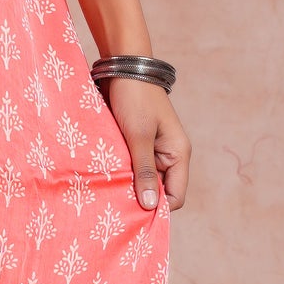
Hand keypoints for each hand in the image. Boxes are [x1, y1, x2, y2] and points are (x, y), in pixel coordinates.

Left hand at [103, 76, 189, 213]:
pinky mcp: (136, 144)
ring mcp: (152, 150)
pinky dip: (121, 174)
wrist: (123, 67)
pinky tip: (105, 179)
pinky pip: (132, 167)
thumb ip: (145, 170)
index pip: (175, 197)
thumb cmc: (134, 99)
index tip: (133, 216)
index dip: (157, 208)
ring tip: (107, 195)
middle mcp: (168, 155)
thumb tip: (151, 206)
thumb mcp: (138, 136)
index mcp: (178, 154)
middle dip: (140, 199)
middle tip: (115, 209)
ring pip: (143, 180)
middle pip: (158, 191)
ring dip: (127, 186)